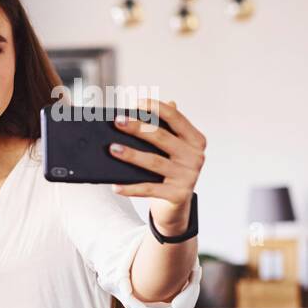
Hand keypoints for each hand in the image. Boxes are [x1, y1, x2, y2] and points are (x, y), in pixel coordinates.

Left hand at [109, 98, 205, 233]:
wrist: (176, 206)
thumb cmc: (170, 171)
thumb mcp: (172, 149)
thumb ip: (167, 128)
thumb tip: (155, 104)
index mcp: (195, 140)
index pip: (176, 118)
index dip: (156, 108)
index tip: (137, 102)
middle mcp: (195, 157)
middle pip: (162, 138)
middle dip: (138, 128)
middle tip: (118, 121)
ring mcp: (188, 176)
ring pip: (154, 162)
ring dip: (131, 155)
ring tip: (112, 149)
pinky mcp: (178, 195)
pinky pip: (149, 189)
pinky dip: (131, 187)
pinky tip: (115, 185)